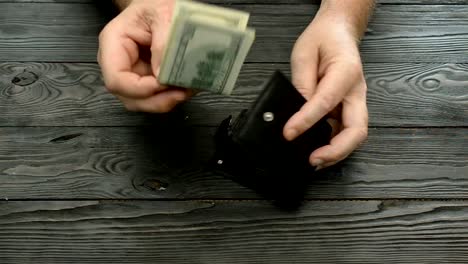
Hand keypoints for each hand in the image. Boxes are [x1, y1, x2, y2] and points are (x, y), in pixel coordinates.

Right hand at [98, 0, 192, 112]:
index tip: (164, 84)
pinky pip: (156, 97)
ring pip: (143, 102)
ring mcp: (132, 74)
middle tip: (181, 93)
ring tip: (187, 90)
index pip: (116, 80)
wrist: (160, 5)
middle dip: (157, 101)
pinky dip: (172, 96)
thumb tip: (162, 74)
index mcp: (113, 44)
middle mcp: (118, 64)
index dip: (140, 89)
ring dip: (166, 101)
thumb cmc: (156, 5)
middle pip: (129, 97)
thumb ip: (162, 42)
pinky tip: (186, 87)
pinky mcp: (147, 80)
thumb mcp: (162, 14)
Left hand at [283, 9, 368, 169]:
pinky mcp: (349, 109)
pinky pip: (344, 132)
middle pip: (357, 130)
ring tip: (313, 160)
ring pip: (354, 136)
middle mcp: (356, 92)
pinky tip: (317, 150)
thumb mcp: (304, 54)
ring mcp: (355, 102)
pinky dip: (333, 145)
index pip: (326, 102)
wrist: (338, 32)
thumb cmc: (323, 39)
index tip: (288, 133)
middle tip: (313, 160)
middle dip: (337, 150)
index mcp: (346, 72)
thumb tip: (295, 112)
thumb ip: (302, 84)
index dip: (306, 121)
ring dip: (336, 152)